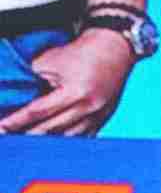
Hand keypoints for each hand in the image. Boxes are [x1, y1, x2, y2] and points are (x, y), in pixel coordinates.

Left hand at [0, 30, 133, 134]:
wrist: (116, 46)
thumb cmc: (83, 51)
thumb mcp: (50, 61)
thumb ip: (34, 82)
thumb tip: (18, 102)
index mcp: (76, 92)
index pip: (38, 112)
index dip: (16, 121)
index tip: (1, 128)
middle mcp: (89, 107)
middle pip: (50, 130)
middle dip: (26, 136)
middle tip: (9, 141)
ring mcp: (98, 115)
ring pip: (66, 138)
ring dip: (45, 143)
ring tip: (27, 146)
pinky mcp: (103, 118)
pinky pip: (81, 138)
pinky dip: (65, 142)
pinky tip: (51, 145)